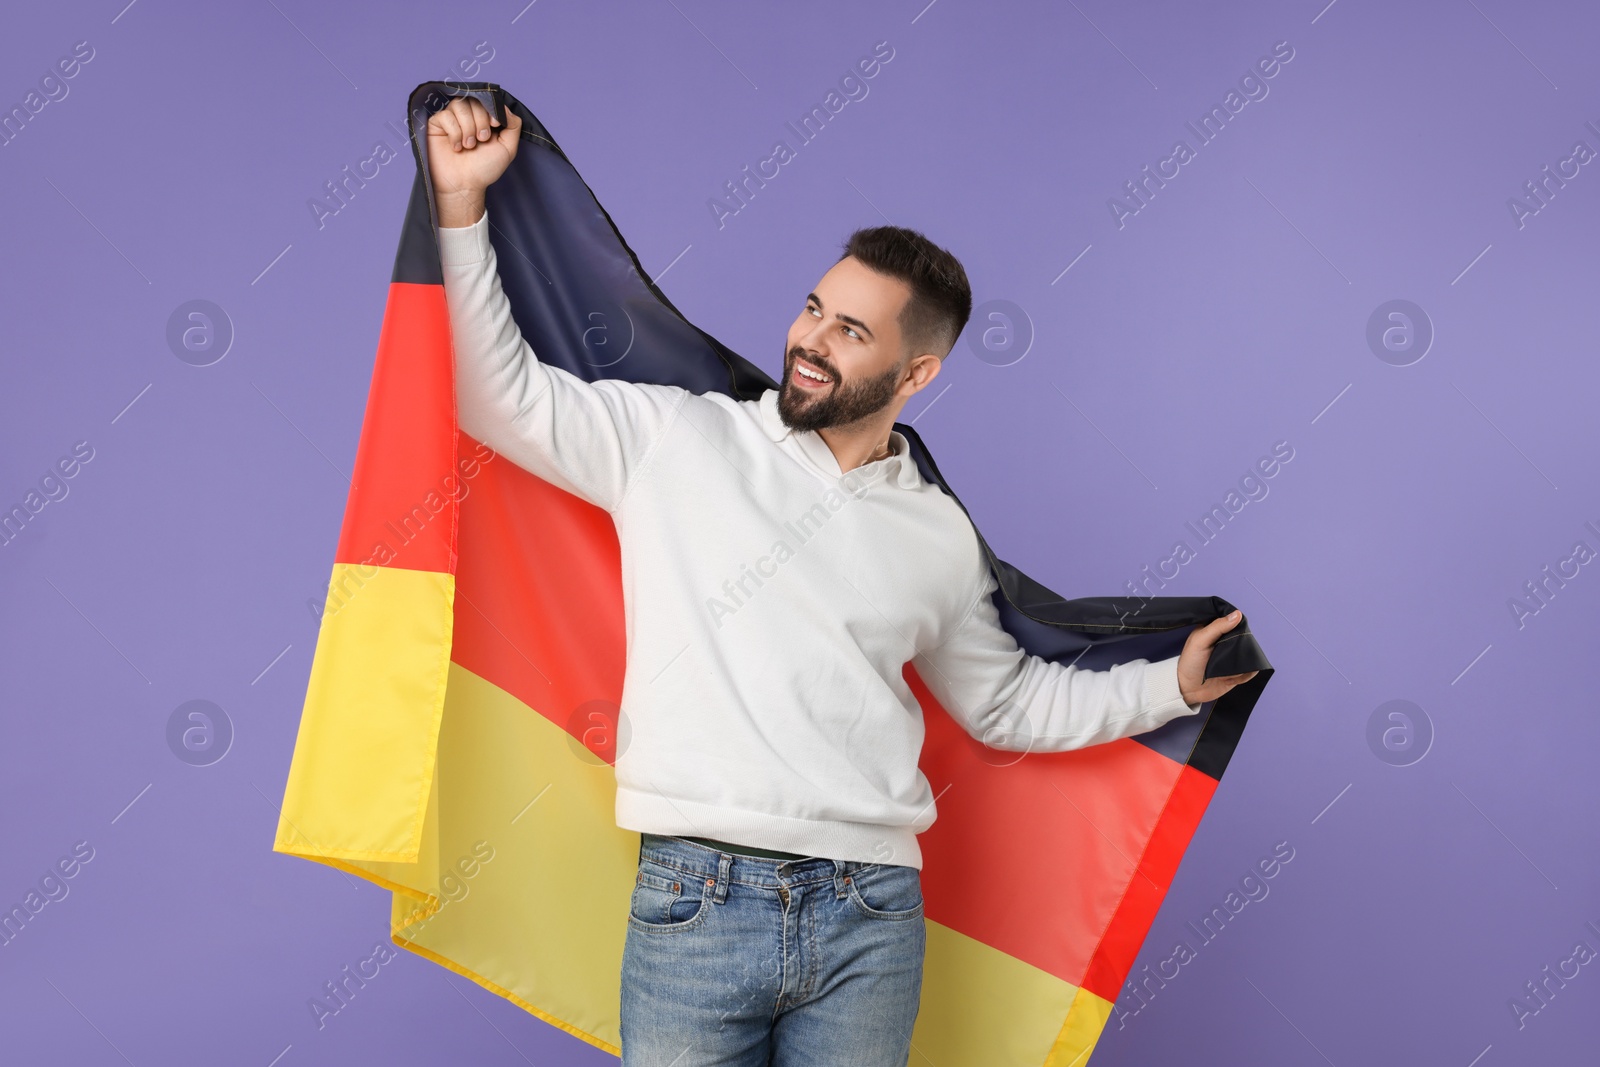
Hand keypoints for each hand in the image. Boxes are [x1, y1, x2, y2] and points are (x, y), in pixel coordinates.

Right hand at [427, 96, 521, 226]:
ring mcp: (451, 118)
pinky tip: (456, 147)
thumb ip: (513, 126)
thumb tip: (505, 107)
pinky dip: (454, 132)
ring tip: (469, 145)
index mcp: (483, 118)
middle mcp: (467, 116)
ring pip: (459, 105)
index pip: (486, 99)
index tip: (495, 126)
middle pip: (473, 100)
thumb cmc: (484, 169)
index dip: (491, 109)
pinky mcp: (436, 124)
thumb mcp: (508, 148)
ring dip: (468, 127)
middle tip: (481, 140)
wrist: (465, 185)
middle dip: (480, 121)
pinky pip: (445, 116)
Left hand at [1177, 609, 1258, 706]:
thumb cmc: (1190, 663)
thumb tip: (1237, 614)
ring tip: (1232, 666)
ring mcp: (1231, 658)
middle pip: (1244, 638)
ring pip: (1249, 654)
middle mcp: (1225, 643)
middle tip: (1235, 651)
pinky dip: (1246, 673)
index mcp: (1214, 631)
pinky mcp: (1237, 672)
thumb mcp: (1200, 641)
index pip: (1232, 622)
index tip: (1241, 627)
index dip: (1238, 623)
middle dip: (1244, 644)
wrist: (1188, 690)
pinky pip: (1250, 671)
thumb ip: (1217, 627)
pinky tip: (1233, 677)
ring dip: (1246, 660)